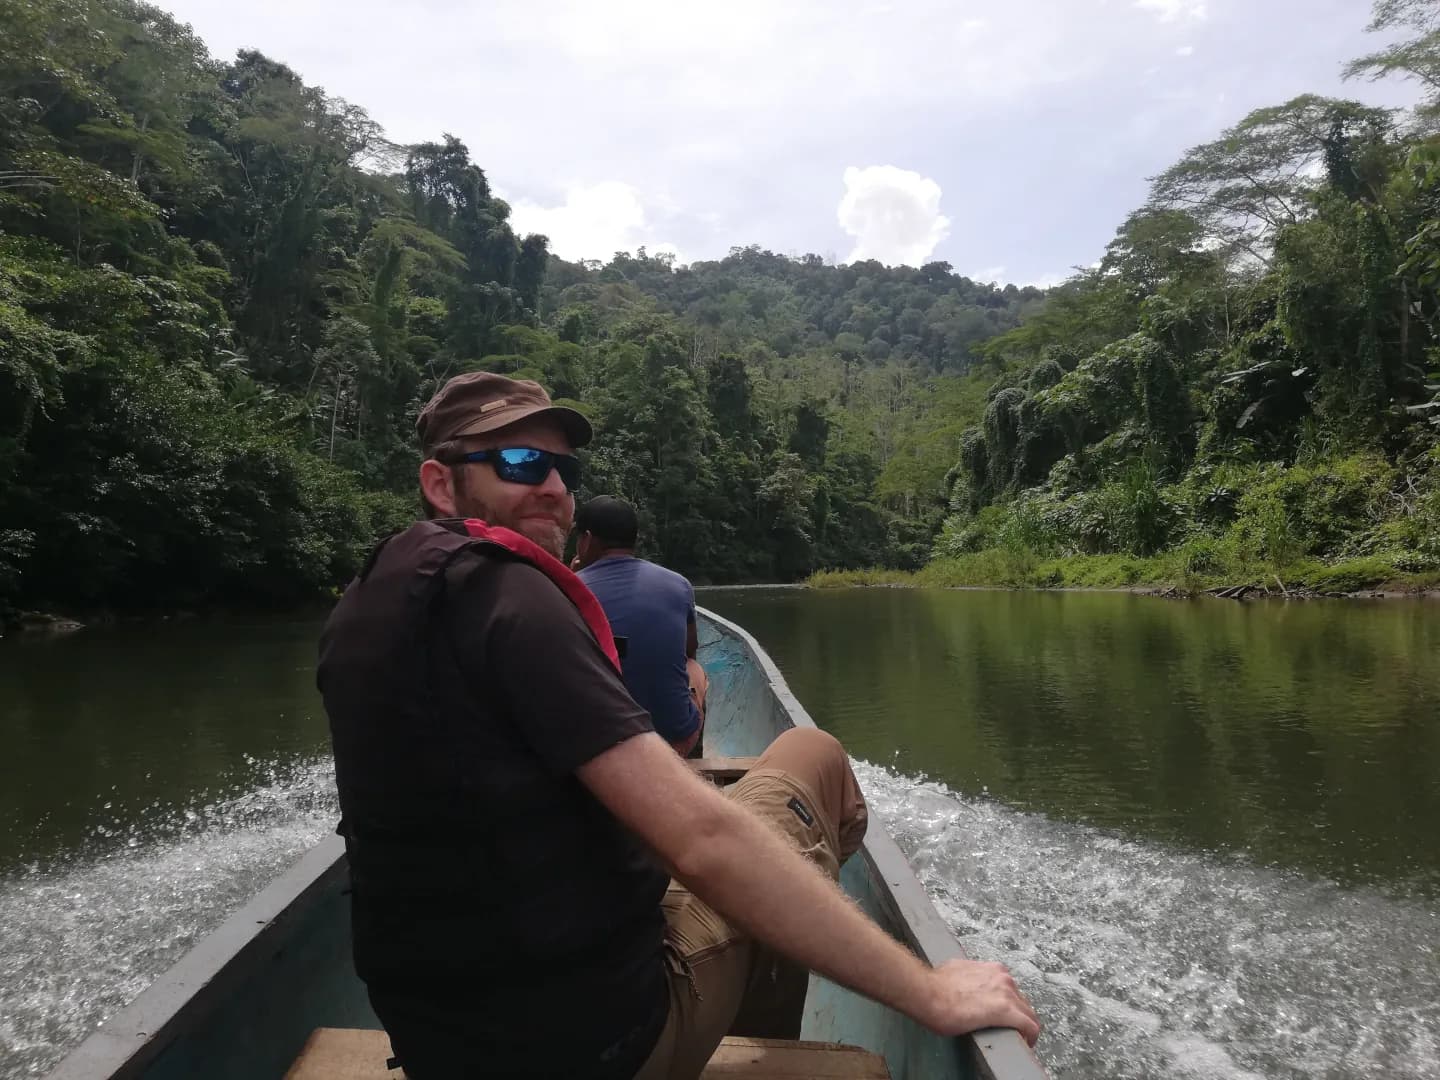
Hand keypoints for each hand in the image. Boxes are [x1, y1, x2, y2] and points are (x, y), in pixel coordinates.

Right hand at [917, 958, 1041, 1046]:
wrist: (928, 993)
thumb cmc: (935, 986)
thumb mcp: (957, 972)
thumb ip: (970, 977)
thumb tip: (964, 985)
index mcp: (992, 969)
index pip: (1010, 989)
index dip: (1009, 1005)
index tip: (1002, 1015)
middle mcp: (1003, 978)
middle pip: (1021, 1001)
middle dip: (1017, 1015)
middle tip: (1008, 1029)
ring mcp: (1007, 994)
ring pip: (1028, 1013)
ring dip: (1022, 1025)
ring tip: (1015, 1036)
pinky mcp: (1007, 1012)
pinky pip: (1030, 1026)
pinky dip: (1030, 1036)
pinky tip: (1026, 1043)